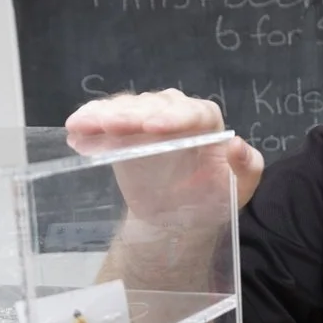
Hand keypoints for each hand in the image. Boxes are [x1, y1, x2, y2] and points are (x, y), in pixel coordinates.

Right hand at [65, 89, 263, 219]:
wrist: (179, 215)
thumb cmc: (211, 199)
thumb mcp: (239, 189)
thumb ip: (247, 166)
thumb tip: (236, 145)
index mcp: (207, 122)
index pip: (191, 114)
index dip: (171, 118)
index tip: (153, 127)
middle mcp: (175, 111)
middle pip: (152, 106)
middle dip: (130, 115)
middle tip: (110, 125)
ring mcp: (146, 116)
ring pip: (125, 108)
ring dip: (103, 116)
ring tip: (84, 125)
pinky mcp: (123, 127)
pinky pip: (105, 118)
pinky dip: (89, 122)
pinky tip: (75, 130)